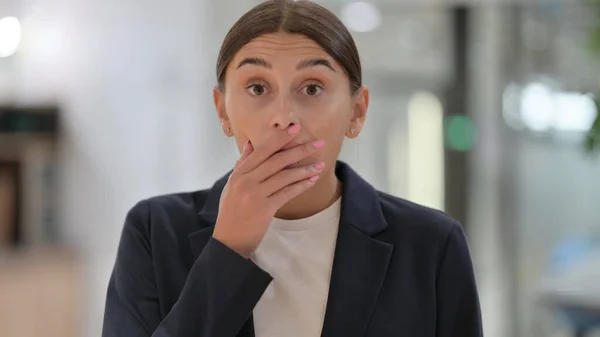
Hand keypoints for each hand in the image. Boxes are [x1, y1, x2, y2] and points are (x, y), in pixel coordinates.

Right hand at [212, 125, 325, 258]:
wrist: (228, 240)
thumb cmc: (232, 212)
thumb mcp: (232, 185)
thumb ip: (242, 164)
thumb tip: (250, 143)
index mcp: (239, 173)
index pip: (262, 150)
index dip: (280, 139)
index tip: (296, 129)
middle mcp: (246, 181)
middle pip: (277, 160)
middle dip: (300, 150)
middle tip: (318, 144)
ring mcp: (255, 195)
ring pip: (285, 176)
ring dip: (305, 169)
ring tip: (321, 165)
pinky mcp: (264, 209)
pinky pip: (287, 193)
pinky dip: (301, 185)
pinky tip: (312, 180)